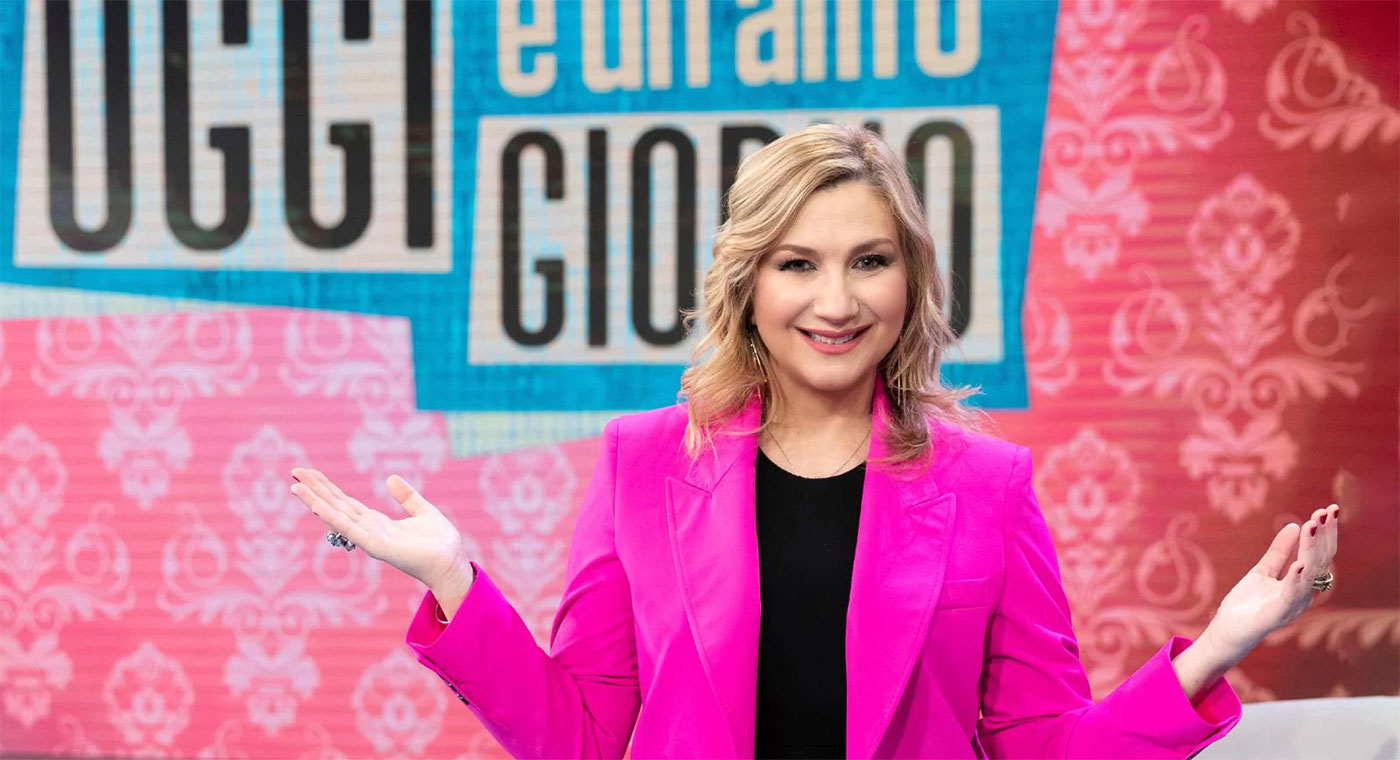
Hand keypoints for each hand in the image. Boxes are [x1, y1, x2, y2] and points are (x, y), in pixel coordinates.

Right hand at [290, 468, 470, 592]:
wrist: (452, 562)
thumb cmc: (440, 542)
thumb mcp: (423, 511)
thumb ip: (407, 496)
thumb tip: (390, 478)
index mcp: (378, 522)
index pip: (346, 502)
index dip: (328, 488)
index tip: (310, 473)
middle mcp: (369, 530)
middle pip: (336, 506)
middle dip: (315, 490)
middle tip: (294, 472)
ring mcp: (370, 539)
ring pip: (337, 517)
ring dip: (316, 502)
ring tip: (295, 487)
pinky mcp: (376, 546)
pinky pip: (350, 529)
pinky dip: (332, 518)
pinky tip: (317, 506)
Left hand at [1202, 503, 1339, 660]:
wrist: (1227, 632)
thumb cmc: (1247, 604)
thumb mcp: (1262, 571)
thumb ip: (1279, 552)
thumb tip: (1295, 525)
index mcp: (1302, 584)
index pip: (1319, 555)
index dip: (1325, 533)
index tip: (1328, 509)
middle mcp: (1303, 595)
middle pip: (1319, 562)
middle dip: (1323, 536)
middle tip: (1325, 512)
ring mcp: (1291, 606)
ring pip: (1308, 575)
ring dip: (1311, 550)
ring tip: (1312, 526)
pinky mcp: (1275, 617)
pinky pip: (1290, 596)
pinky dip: (1296, 580)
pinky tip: (1300, 564)